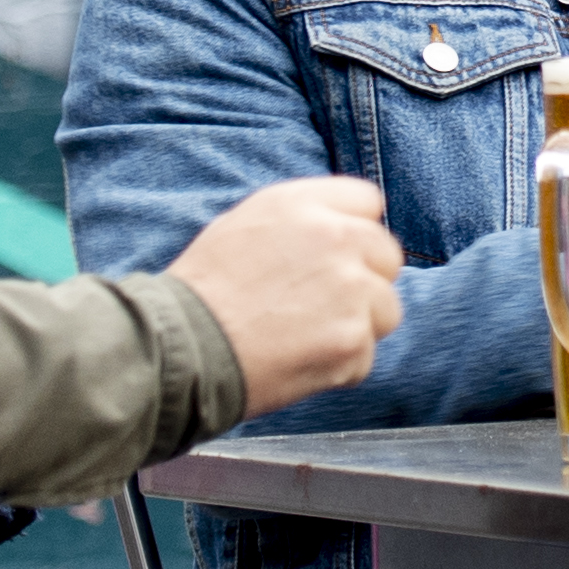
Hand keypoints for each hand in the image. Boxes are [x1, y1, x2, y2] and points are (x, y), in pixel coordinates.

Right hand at [168, 175, 403, 409]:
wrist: (181, 348)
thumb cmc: (204, 292)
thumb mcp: (243, 226)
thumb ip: (302, 221)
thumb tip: (343, 227)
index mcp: (303, 204)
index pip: (367, 202)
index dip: (355, 232)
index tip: (339, 258)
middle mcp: (334, 236)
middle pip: (387, 256)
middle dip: (365, 282)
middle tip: (321, 306)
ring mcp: (349, 289)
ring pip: (386, 310)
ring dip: (356, 328)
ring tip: (303, 337)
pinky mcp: (352, 338)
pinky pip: (365, 356)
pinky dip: (338, 367)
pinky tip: (297, 362)